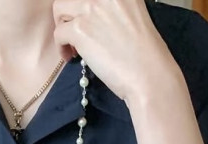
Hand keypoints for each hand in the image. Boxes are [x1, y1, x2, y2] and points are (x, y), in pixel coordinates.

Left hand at [52, 0, 176, 102]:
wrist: (148, 74)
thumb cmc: (146, 54)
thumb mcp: (135, 16)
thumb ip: (115, 10)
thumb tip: (96, 18)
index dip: (83, 6)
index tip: (85, 19)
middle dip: (69, 13)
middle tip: (74, 31)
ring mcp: (90, 8)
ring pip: (59, 8)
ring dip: (62, 26)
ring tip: (72, 44)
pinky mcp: (80, 29)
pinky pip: (58, 33)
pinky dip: (62, 47)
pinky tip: (71, 57)